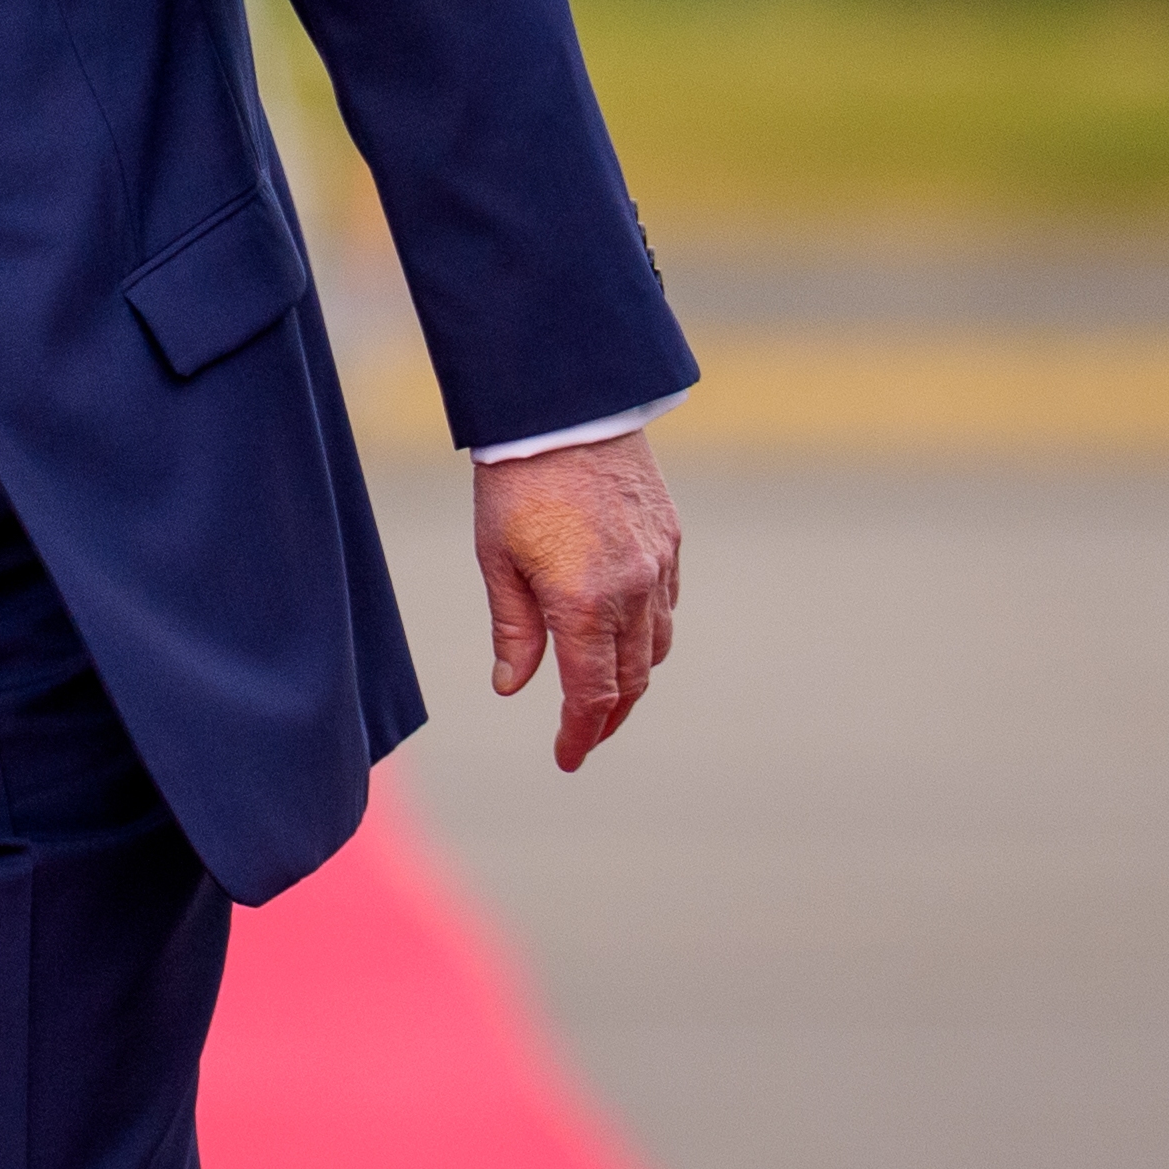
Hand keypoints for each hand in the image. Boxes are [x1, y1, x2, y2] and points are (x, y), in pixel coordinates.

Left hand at [473, 429, 681, 771]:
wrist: (566, 410)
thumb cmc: (516, 483)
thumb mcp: (497, 559)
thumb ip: (513, 629)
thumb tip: (513, 686)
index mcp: (584, 604)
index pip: (591, 693)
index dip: (580, 733)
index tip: (567, 758)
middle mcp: (633, 592)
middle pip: (632, 680)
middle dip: (608, 717)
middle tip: (584, 737)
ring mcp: (659, 566)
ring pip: (656, 647)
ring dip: (634, 679)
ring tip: (605, 694)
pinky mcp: (671, 541)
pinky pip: (667, 605)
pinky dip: (649, 633)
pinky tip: (625, 635)